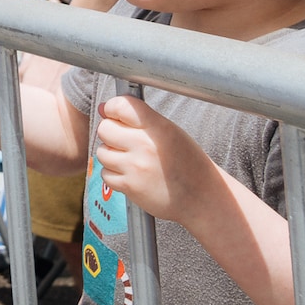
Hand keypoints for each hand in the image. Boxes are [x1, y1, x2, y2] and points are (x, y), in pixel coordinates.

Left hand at [94, 92, 216, 220]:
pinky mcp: (130, 187)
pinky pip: (105, 174)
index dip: (113, 108)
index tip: (115, 114)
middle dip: (111, 133)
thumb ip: (140, 118)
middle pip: (105, 129)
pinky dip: (114, 174)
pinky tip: (131, 175)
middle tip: (125, 141)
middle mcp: (145, 146)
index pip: (121, 106)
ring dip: (112, 155)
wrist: (202, 198)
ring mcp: (136, 168)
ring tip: (131, 160)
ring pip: (102, 152)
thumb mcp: (171, 132)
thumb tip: (103, 108)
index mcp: (159, 128)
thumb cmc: (187, 162)